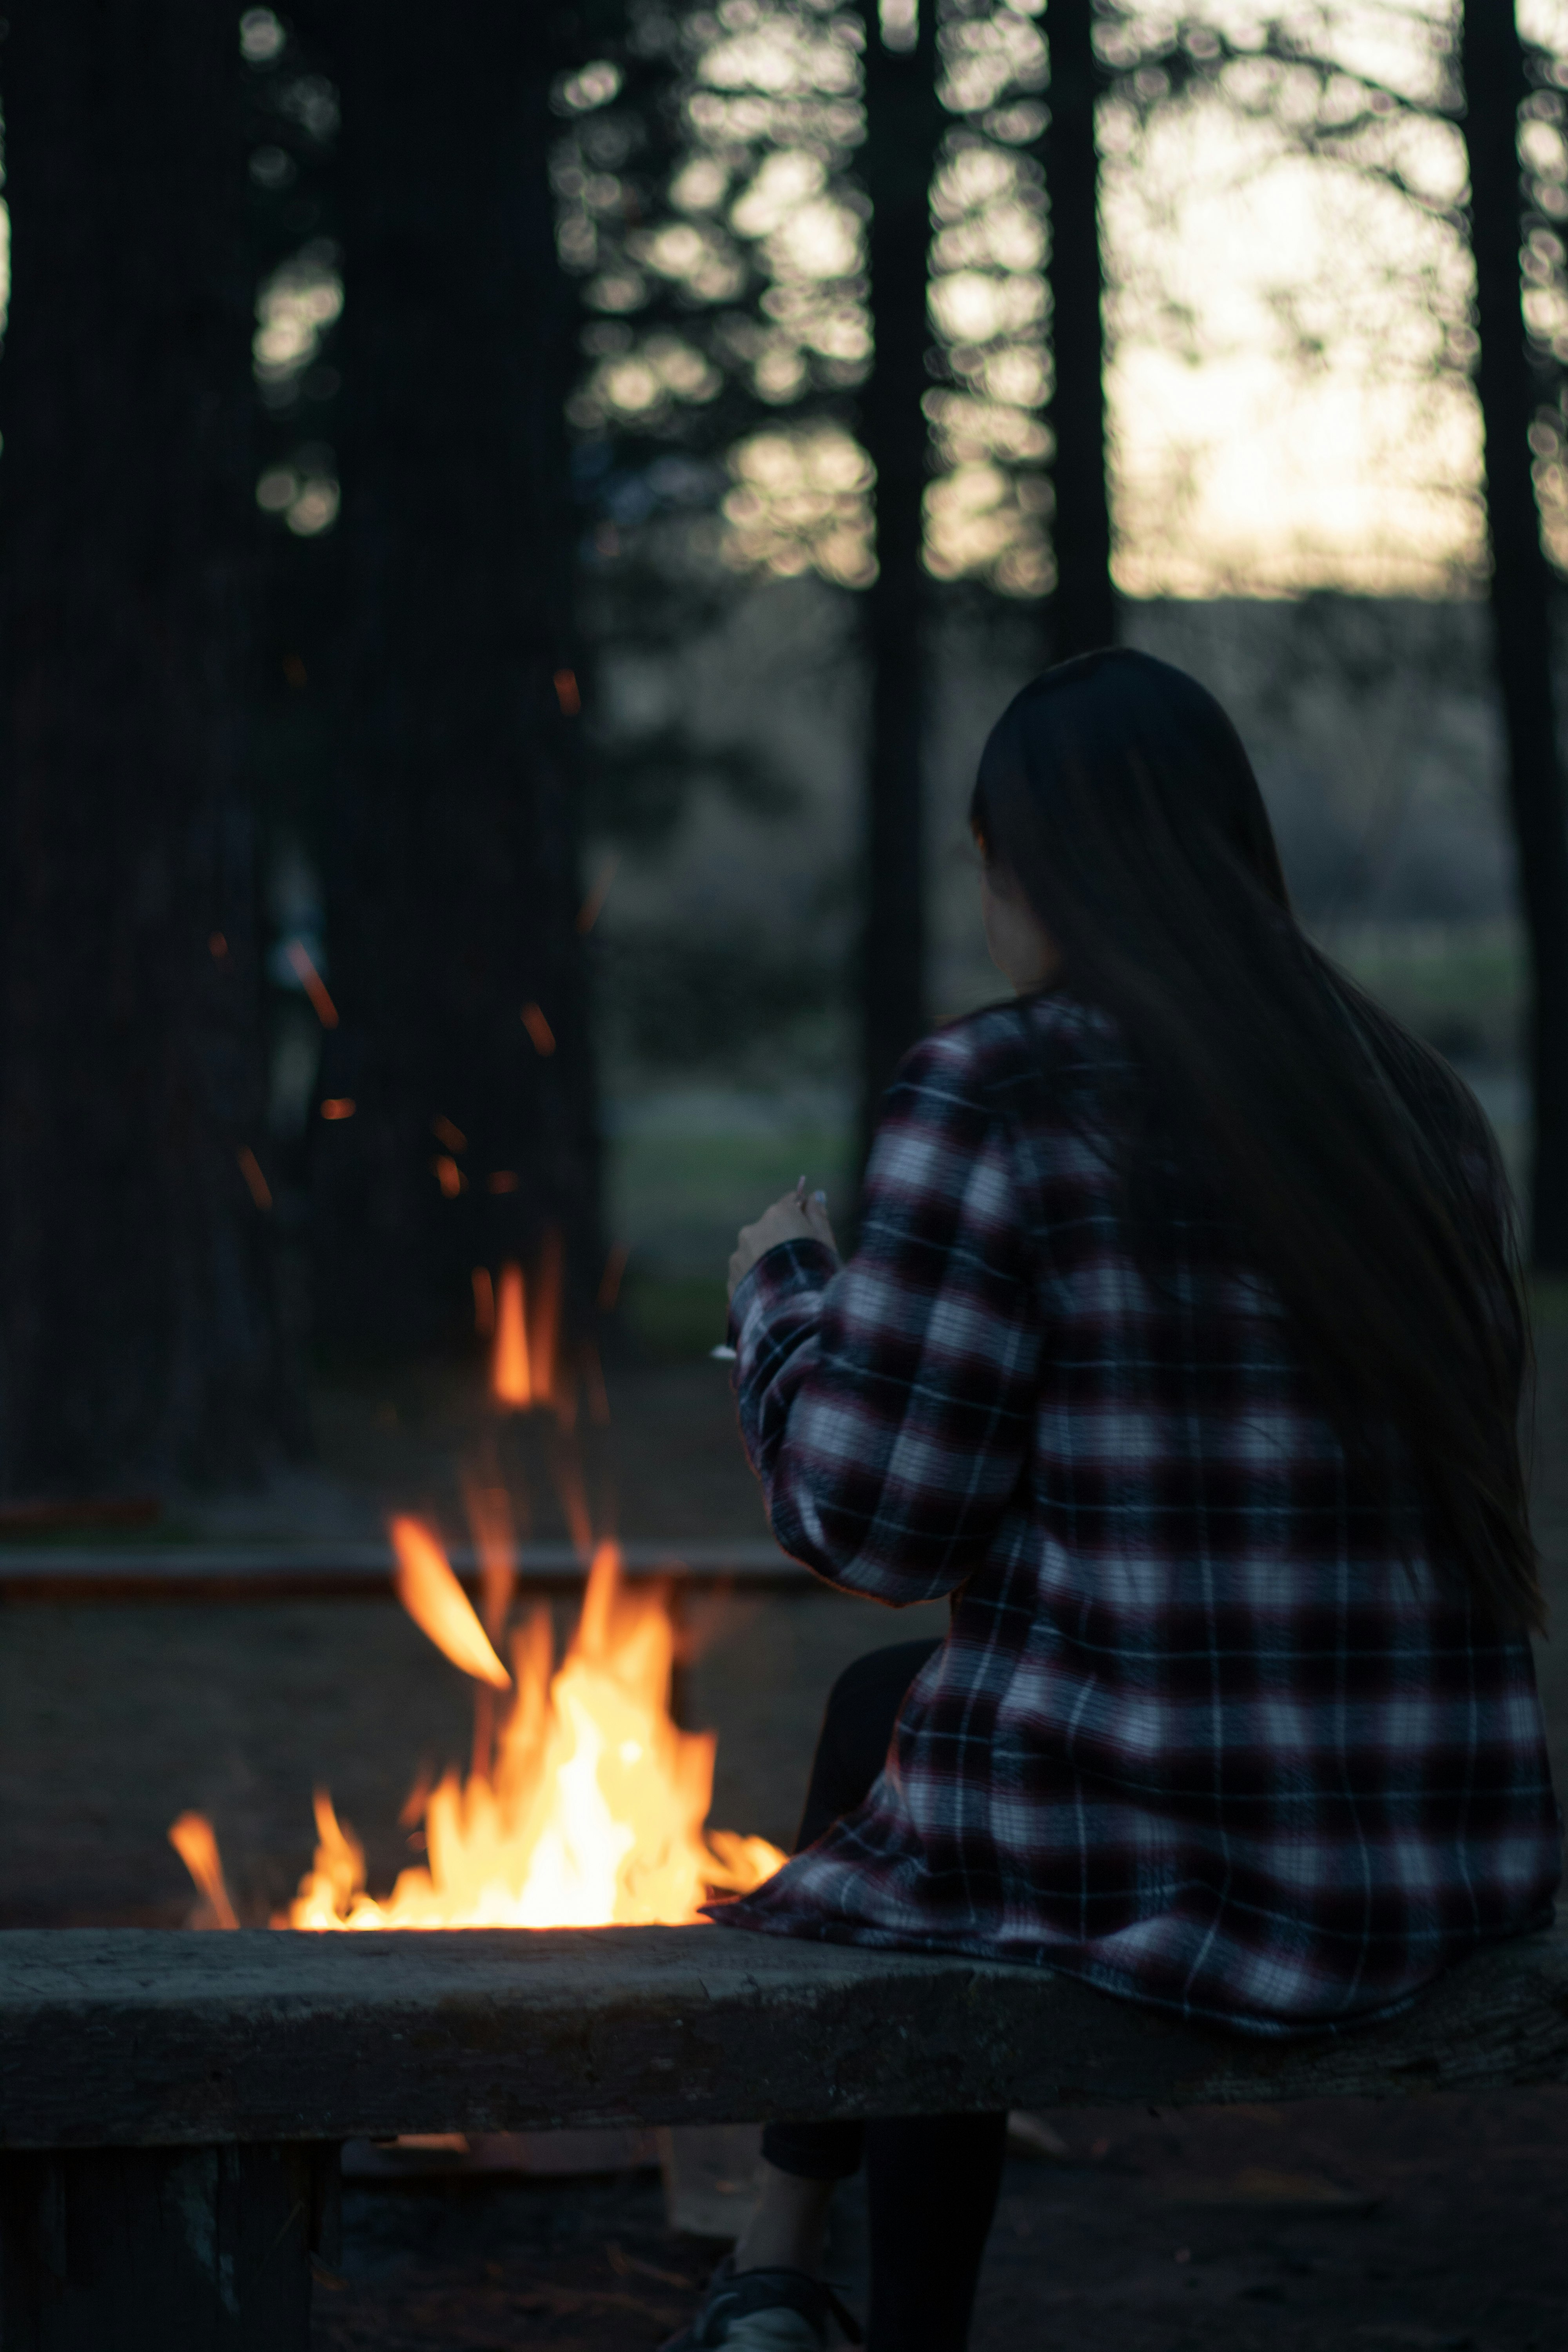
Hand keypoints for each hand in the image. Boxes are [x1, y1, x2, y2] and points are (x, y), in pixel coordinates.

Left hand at [728, 1184, 837, 1300]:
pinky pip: (747, 1272)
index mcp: (779, 1215)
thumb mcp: (826, 1241)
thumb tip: (814, 1197)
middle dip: (782, 1239)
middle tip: (799, 1262)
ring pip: (755, 1251)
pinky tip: (772, 1293)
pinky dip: (757, 1278)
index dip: (801, 1213)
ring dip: (767, 1259)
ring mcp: (739, 1254)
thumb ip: (818, 1215)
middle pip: (770, 1227)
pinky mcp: (732, 1278)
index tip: (809, 1228)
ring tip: (785, 1283)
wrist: (794, 1313)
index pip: (790, 1202)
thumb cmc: (816, 1273)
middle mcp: (753, 1229)